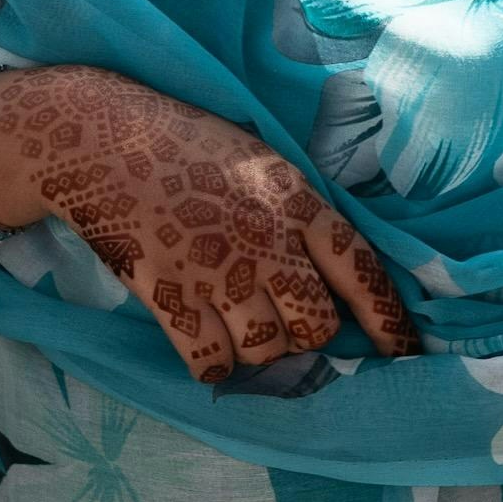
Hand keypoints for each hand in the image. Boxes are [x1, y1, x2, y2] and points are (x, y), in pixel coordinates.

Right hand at [0, 65, 425, 388]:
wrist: (98, 139)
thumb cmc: (184, 145)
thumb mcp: (259, 160)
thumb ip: (298, 213)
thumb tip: (331, 276)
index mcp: (294, 201)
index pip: (360, 270)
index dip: (387, 319)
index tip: (404, 353)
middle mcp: (265, 241)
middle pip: (314, 326)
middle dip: (306, 335)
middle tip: (280, 318)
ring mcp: (216, 272)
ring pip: (266, 352)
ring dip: (257, 351)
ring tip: (236, 323)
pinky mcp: (168, 294)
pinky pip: (210, 361)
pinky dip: (212, 362)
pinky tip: (203, 341)